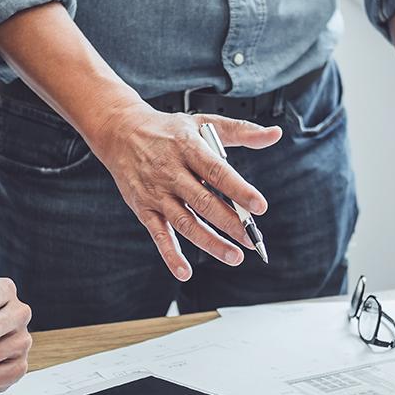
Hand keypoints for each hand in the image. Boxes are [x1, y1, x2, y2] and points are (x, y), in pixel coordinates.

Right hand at [91, 103, 281, 279]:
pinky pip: (158, 235)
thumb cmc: (167, 130)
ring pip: (184, 222)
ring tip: (233, 256)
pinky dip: (170, 254)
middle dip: (230, 222)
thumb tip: (274, 135)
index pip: (217, 171)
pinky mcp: (144, 208)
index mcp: (188, 148)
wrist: (120, 133)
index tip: (259, 206)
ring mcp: (156, 193)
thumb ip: (241, 130)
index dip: (239, 190)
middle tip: (251, 239)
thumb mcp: (202, 122)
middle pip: (203, 201)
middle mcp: (171, 172)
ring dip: (209, 242)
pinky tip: (184, 271)